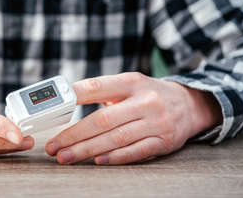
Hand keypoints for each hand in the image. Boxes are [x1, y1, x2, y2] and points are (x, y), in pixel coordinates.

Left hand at [45, 73, 221, 164]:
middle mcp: (145, 101)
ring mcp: (155, 122)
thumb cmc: (148, 94)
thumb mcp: (129, 83)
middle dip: (73, 135)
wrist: (189, 104)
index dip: (75, 95)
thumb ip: (103, 91)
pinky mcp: (164, 141)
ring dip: (86, 150)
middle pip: (103, 120)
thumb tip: (66, 103)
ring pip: (115, 139)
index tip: (55, 106)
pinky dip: (114, 158)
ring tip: (65, 157)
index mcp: (132, 81)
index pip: (98, 86)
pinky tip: (95, 161)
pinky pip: (135, 152)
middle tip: (53, 146)